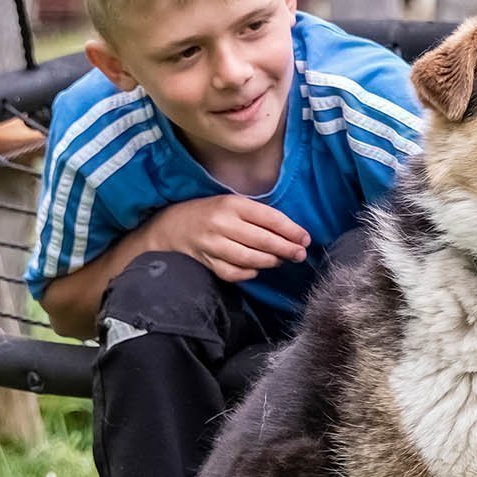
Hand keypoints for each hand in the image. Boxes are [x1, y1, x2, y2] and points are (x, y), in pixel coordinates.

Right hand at [143, 195, 309, 282]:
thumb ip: (259, 216)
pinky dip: (249, 273)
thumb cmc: (210, 213)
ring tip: (281, 260)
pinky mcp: (206, 262)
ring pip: (249, 258)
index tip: (305, 239)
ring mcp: (212, 245)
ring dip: (270, 262)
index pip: (269, 218)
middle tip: (300, 255)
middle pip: (262, 240)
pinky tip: (257, 268)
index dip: (291, 230)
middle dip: (286, 249)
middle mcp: (221, 224)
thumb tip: (292, 234)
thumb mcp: (233, 204)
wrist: (171, 226)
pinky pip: (234, 273)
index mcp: (231, 204)